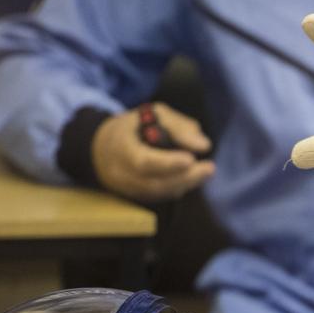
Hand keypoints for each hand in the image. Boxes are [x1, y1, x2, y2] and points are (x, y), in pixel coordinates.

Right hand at [92, 103, 213, 201]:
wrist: (104, 147)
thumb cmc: (134, 127)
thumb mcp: (154, 114)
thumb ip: (179, 126)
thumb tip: (204, 146)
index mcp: (120, 148)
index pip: (143, 162)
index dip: (168, 163)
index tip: (190, 159)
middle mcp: (121, 174)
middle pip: (154, 184)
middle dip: (185, 177)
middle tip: (209, 168)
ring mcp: (129, 189)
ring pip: (161, 192)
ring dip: (187, 183)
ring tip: (206, 170)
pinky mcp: (138, 197)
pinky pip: (162, 196)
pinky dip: (179, 186)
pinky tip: (193, 176)